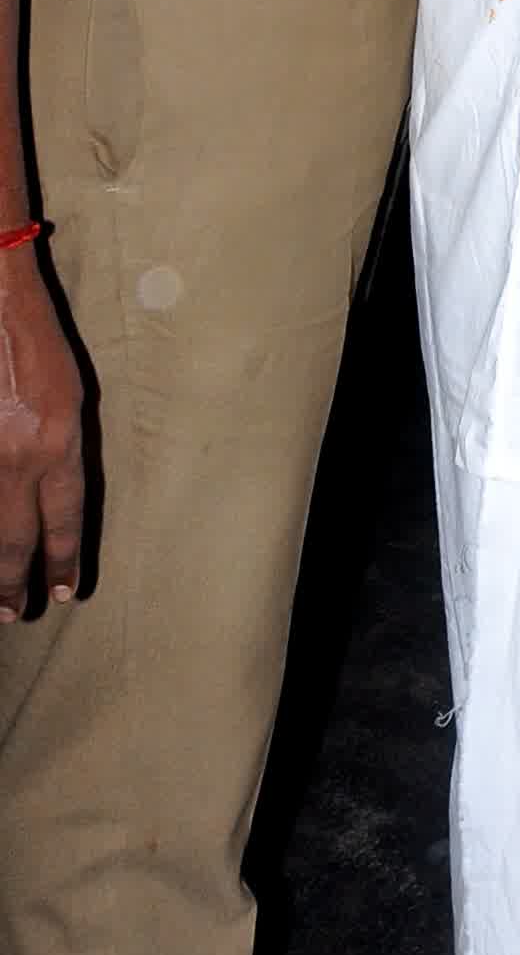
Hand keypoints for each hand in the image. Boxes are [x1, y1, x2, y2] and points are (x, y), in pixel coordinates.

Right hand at [0, 251, 85, 617]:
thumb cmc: (34, 338)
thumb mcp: (69, 392)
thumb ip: (63, 448)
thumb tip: (52, 500)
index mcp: (56, 438)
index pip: (64, 517)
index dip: (64, 559)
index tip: (65, 591)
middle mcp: (15, 457)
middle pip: (15, 539)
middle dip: (15, 583)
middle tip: (16, 615)